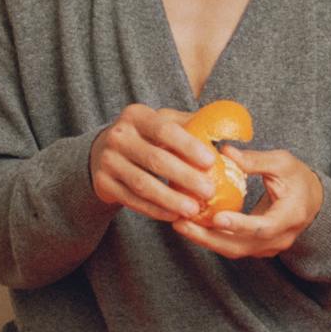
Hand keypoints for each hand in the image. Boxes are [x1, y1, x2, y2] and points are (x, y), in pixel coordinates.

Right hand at [90, 103, 218, 221]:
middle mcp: (118, 136)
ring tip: (193, 209)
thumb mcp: (162, 122)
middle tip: (209, 192)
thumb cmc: (145, 137)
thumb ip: (190, 124)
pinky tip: (173, 216)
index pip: (164, 129)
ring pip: (142, 184)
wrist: (103, 153)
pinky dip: (154, 210)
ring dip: (170, 199)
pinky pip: (132, 200)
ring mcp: (107, 161)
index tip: (211, 162)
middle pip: (155, 159)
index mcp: (136, 116)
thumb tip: (229, 129)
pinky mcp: (102, 183)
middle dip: (185, 177)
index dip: (188, 146)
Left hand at [173, 147, 323, 258]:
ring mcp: (267, 248)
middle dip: (208, 237)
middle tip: (181, 223)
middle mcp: (279, 239)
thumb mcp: (283, 163)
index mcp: (290, 217)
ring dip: (204, 239)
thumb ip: (255, 160)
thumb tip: (225, 151)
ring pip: (232, 250)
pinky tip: (190, 225)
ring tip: (179, 224)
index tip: (216, 217)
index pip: (263, 227)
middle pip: (240, 246)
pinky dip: (211, 238)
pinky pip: (231, 247)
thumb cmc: (298, 178)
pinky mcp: (256, 248)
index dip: (240, 225)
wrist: (313, 202)